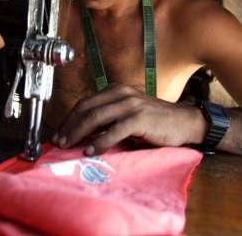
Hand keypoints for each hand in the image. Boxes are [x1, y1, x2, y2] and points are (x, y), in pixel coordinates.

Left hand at [52, 83, 206, 154]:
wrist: (184, 122)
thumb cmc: (155, 121)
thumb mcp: (128, 113)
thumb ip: (109, 118)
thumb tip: (84, 133)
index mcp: (116, 90)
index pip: (85, 102)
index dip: (69, 117)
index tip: (59, 132)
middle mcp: (121, 93)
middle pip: (86, 108)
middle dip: (69, 125)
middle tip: (58, 141)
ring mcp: (131, 105)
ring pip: (96, 117)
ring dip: (78, 132)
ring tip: (68, 145)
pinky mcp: (140, 118)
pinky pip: (114, 130)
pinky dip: (100, 141)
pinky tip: (91, 150)